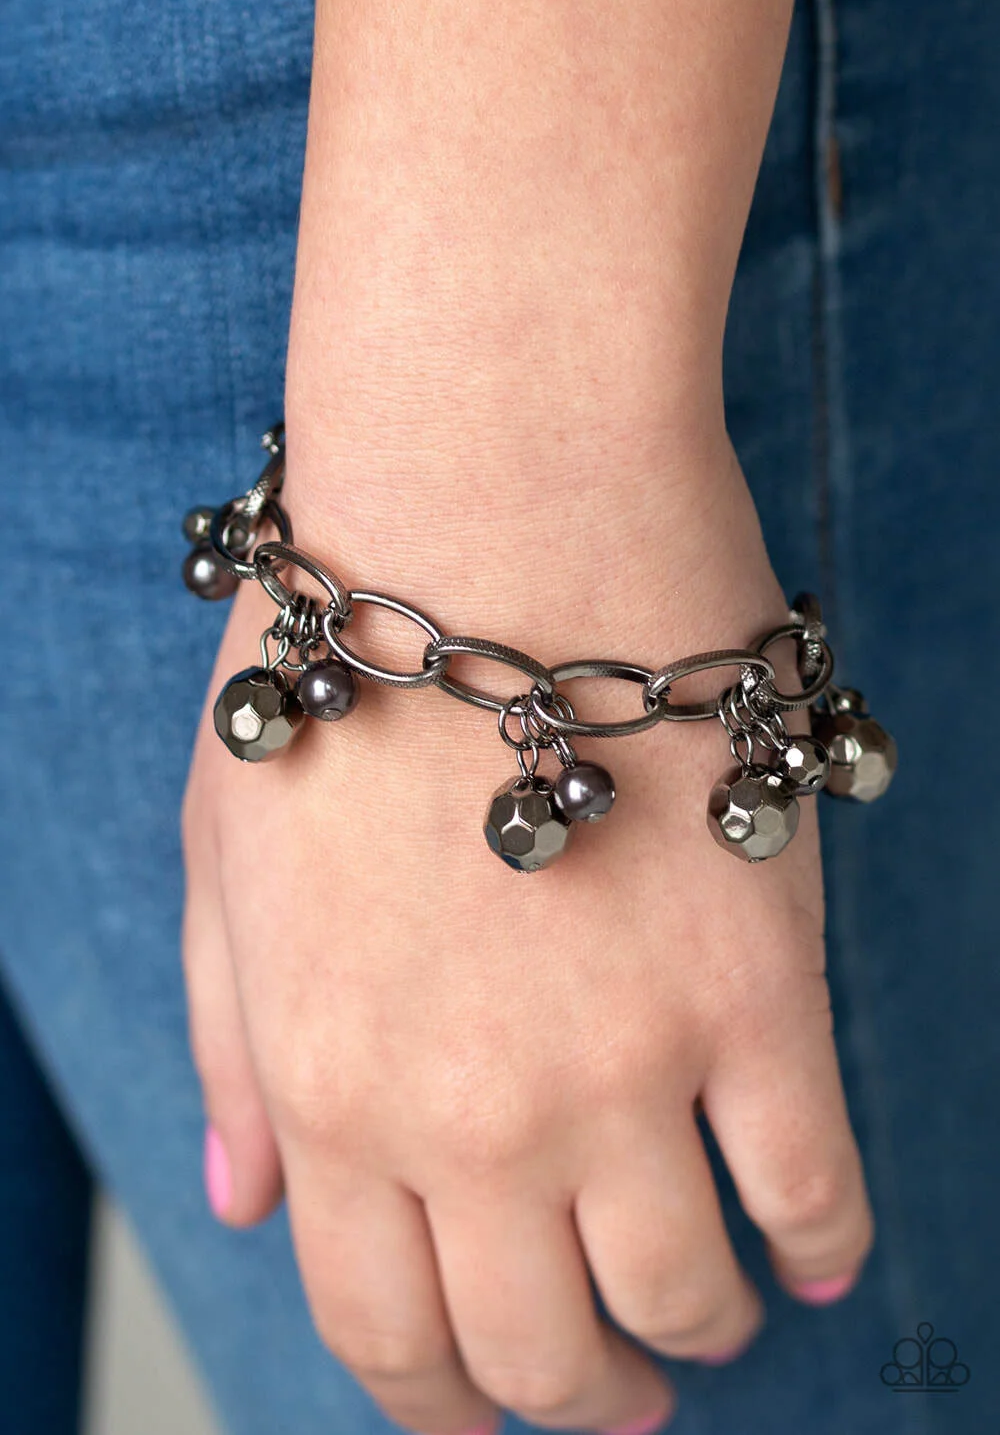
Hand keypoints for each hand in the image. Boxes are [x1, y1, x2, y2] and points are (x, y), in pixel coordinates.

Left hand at [182, 436, 872, 1434]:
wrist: (485, 505)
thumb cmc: (350, 666)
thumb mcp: (227, 853)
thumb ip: (230, 1047)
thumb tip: (239, 1206)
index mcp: (325, 1085)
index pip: (384, 1331)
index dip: (443, 1408)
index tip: (485, 1420)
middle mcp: (467, 1113)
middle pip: (537, 1349)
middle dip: (580, 1401)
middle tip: (619, 1397)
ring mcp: (620, 1062)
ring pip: (681, 1296)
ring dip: (700, 1336)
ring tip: (713, 1321)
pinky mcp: (756, 989)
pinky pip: (813, 1185)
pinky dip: (821, 1241)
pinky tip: (814, 1243)